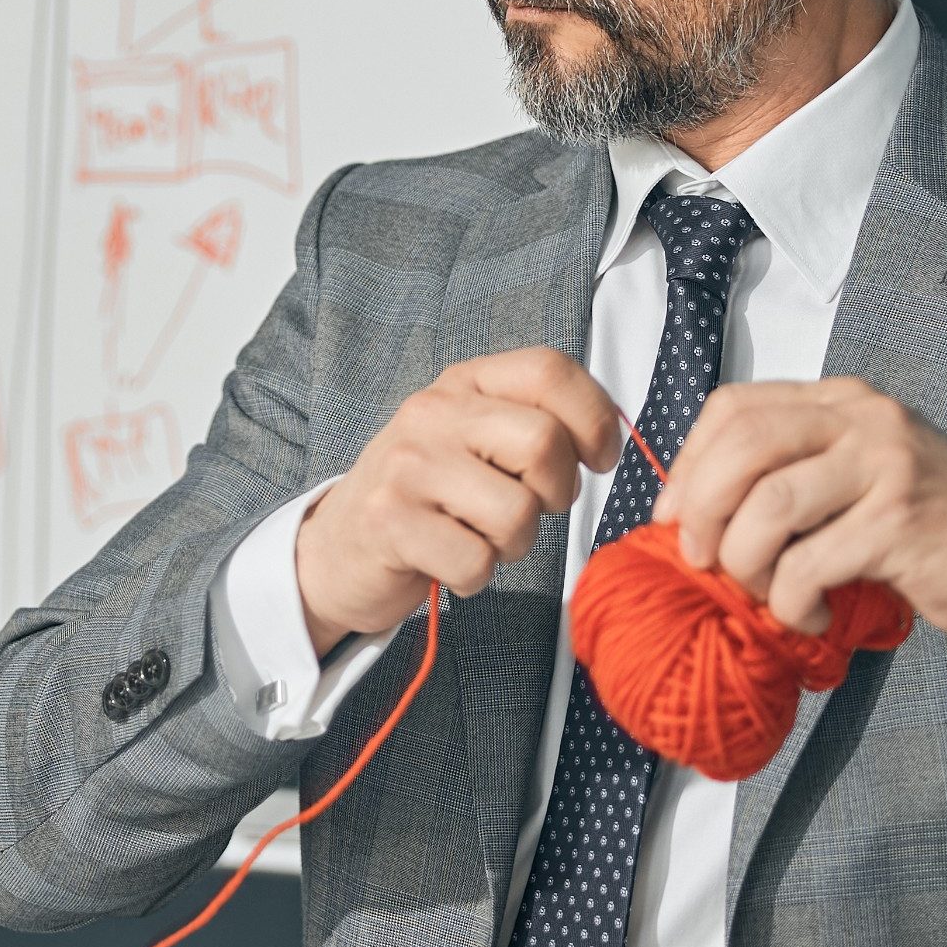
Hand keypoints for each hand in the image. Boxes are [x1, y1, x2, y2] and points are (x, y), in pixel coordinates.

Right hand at [297, 348, 625, 652]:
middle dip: (556, 492)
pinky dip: (475, 576)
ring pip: (517, 513)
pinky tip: (448, 563)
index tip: (598, 459)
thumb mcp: (475, 439)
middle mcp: (433, 413)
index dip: (594, 418)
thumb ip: (533, 425)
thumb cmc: (429, 497)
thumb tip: (609, 439)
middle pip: (544, 443)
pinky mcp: (390, 522)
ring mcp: (408, 466)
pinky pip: (476, 561)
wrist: (337, 548)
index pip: (550, 370)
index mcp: (464, 383)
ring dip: (514, 544)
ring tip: (480, 538)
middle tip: (531, 509)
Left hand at [650, 376, 946, 654]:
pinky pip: (809, 564)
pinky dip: (792, 602)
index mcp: (843, 400)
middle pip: (741, 447)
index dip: (689, 465)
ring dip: (746, 563)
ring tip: (767, 594)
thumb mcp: (862, 474)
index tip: (674, 520)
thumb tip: (695, 511)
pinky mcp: (901, 524)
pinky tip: (813, 617)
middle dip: (700, 512)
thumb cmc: (936, 526)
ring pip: (767, 505)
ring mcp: (886, 466)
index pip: (734, 407)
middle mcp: (864, 419)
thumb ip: (797, 470)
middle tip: (704, 561)